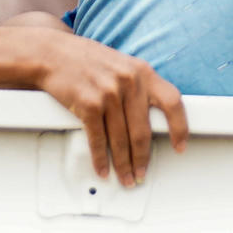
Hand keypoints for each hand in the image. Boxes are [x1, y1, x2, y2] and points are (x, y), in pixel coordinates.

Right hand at [31, 31, 189, 182]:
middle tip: (142, 173)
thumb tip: (152, 115)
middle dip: (142, 159)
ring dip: (123, 165)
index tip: (181, 146)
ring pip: (121, 140)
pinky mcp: (88, 105)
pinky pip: (98, 140)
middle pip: (143, 131)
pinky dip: (100, 159)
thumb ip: (139, 85)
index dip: (180, 127)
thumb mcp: (122, 64)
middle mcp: (129, 82)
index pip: (172, 102)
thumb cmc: (86, 60)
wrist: (52, 54)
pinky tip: (103, 169)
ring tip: (126, 178)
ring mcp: (109, 94)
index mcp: (143, 72)